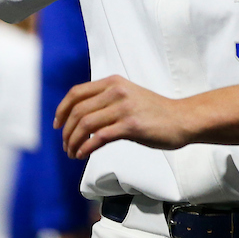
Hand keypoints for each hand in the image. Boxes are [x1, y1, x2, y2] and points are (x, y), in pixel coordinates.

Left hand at [55, 75, 191, 159]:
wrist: (182, 119)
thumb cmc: (154, 112)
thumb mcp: (128, 96)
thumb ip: (107, 100)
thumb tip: (81, 116)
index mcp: (113, 82)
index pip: (76, 93)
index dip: (62, 110)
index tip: (57, 125)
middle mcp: (117, 91)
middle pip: (78, 111)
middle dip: (66, 131)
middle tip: (65, 145)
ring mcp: (124, 108)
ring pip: (86, 125)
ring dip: (74, 142)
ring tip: (72, 153)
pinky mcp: (131, 125)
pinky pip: (99, 137)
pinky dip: (86, 148)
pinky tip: (83, 155)